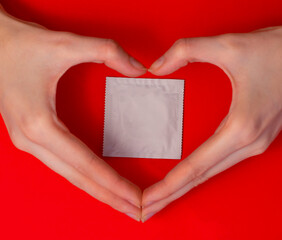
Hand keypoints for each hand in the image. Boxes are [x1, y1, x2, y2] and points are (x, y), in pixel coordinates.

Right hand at [0, 6, 146, 220]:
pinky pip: (62, 165)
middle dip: (110, 197)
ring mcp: (29, 142)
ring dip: (97, 190)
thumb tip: (140, 70)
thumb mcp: (67, 43)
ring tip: (122, 203)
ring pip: (70, 175)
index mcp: (40, 124)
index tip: (137, 198)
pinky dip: (83, 177)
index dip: (114, 183)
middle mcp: (32, 140)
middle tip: (138, 211)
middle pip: (79, 178)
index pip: (86, 164)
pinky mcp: (31, 137)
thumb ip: (108, 52)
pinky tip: (97, 182)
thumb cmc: (21, 45)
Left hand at [141, 26, 281, 221]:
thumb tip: (156, 66)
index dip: (167, 187)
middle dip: (169, 195)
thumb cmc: (276, 52)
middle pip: (200, 178)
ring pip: (210, 174)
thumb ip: (186, 50)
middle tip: (143, 210)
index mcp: (240, 127)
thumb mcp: (228, 46)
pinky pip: (218, 163)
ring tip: (158, 199)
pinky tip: (185, 178)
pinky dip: (197, 174)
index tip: (146, 201)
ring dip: (182, 188)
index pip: (195, 167)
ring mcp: (253, 144)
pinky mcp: (252, 138)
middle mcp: (248, 143)